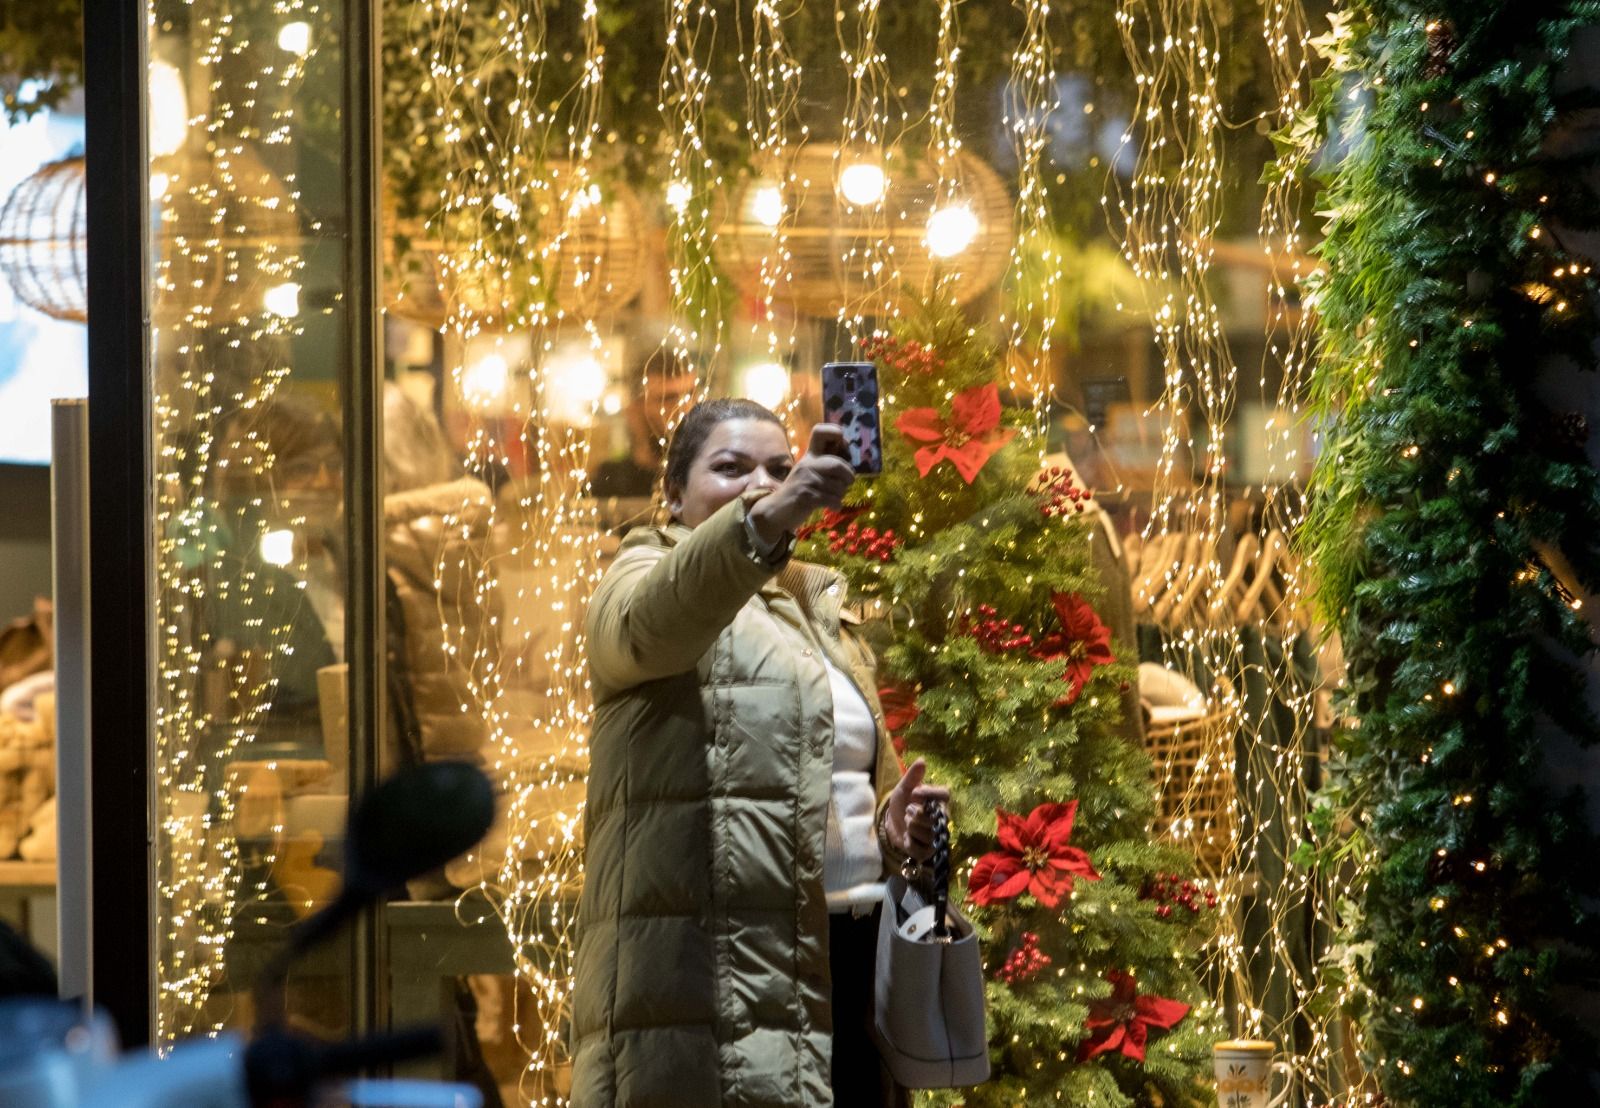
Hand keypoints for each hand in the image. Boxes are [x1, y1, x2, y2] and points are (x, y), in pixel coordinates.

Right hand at [747, 424, 856, 544]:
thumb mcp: (809, 473)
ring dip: (841, 495)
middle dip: (848, 477)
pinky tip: (832, 507)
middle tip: (847, 484)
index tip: (843, 444)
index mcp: (809, 456)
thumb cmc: (798, 492)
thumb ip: (825, 466)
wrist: (776, 511)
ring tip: (833, 498)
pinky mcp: (805, 496)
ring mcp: (805, 480)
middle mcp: (807, 464)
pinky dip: (837, 505)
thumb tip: (850, 468)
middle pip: (837, 465)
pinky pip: (832, 500)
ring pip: (838, 487)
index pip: (819, 432)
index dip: (834, 432)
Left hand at [881, 758, 951, 863]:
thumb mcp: (903, 788)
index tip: (914, 793)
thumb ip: (912, 776)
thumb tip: (922, 760)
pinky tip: (908, 838)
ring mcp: (937, 836)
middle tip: (908, 811)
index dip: (928, 793)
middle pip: (932, 818)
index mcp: (940, 801)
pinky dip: (909, 843)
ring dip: (910, 829)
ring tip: (908, 824)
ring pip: (925, 834)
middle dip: (914, 814)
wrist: (892, 823)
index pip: (944, 795)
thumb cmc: (902, 802)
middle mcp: (943, 819)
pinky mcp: (928, 851)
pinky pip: (919, 849)